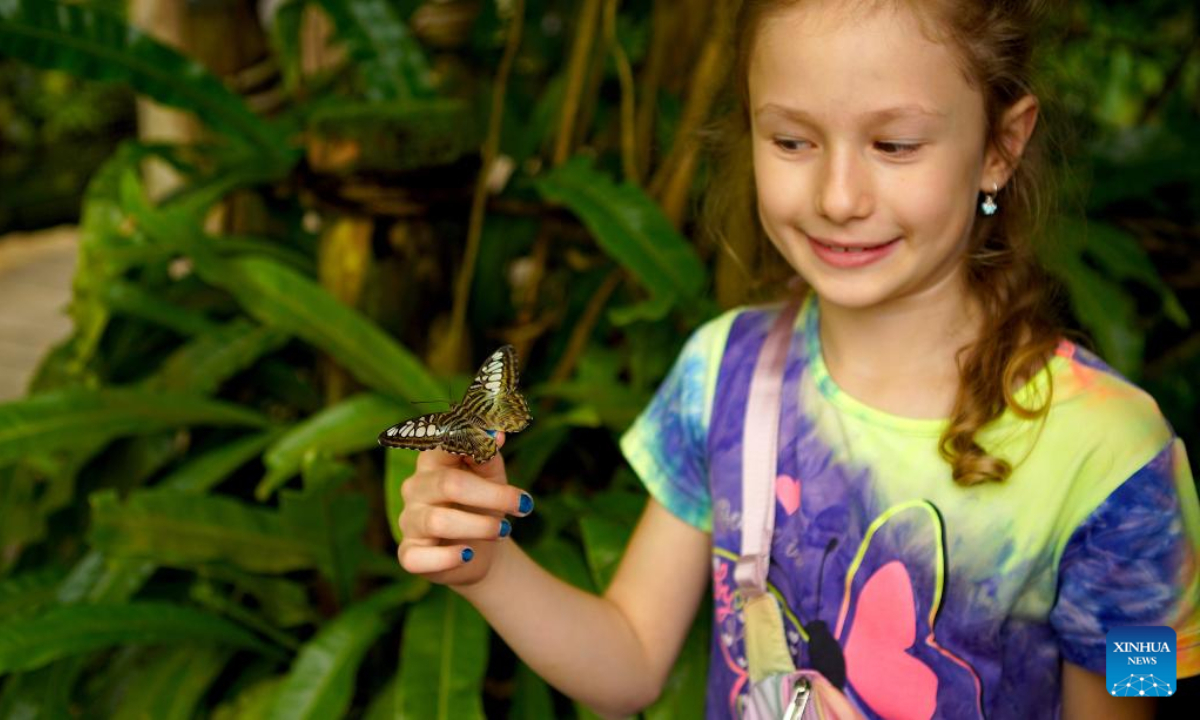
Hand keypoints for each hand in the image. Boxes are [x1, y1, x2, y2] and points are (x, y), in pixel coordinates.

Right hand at [395, 432, 532, 585]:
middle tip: (523, 505)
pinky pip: (419, 558)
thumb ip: (489, 453)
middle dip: (493, 496)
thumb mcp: (491, 475)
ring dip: (480, 527)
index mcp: (433, 461)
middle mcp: (415, 487)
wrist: (480, 550)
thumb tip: (496, 434)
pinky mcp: (409, 554)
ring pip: (439, 521)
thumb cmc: (483, 504)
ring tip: (504, 531)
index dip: (471, 440)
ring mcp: (408, 521)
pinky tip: (468, 554)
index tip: (500, 440)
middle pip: (450, 484)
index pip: (442, 443)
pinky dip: (448, 557)